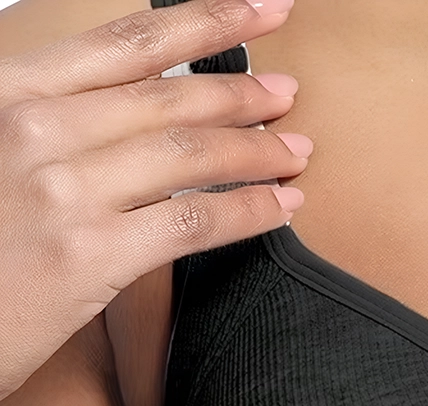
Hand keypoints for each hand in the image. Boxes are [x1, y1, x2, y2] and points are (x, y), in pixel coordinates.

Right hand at [0, 0, 308, 400]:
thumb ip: (53, 121)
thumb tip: (134, 114)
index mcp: (8, 91)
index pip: (127, 43)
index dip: (207, 20)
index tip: (264, 7)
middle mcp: (32, 129)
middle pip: (169, 97)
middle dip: (242, 92)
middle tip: (288, 94)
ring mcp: (61, 191)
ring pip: (190, 154)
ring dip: (257, 149)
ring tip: (295, 150)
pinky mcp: (87, 255)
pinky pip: (193, 220)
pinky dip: (251, 210)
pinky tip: (283, 205)